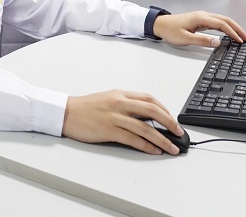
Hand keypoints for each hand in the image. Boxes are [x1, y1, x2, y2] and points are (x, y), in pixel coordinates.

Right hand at [62, 90, 184, 154]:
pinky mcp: (109, 130)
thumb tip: (145, 116)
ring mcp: (114, 117)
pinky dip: (146, 145)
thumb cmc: (86, 107)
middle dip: (169, 123)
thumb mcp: (108, 98)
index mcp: (121, 94)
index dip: (164, 109)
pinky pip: (133, 139)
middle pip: (152, 110)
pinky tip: (154, 150)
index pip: (149, 99)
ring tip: (172, 147)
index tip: (172, 120)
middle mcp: (120, 103)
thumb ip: (126, 104)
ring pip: (145, 127)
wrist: (66, 113)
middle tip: (179, 133)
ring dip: (162, 139)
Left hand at [152, 11, 245, 46]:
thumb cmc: (171, 30)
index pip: (222, 24)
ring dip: (233, 27)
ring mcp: (203, 16)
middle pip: (226, 20)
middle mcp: (204, 15)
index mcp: (201, 18)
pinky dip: (226, 27)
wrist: (160, 24)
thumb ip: (202, 40)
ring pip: (222, 20)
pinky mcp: (201, 20)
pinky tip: (229, 33)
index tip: (240, 41)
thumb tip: (218, 42)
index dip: (233, 33)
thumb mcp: (186, 38)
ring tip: (241, 36)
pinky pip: (217, 22)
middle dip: (237, 28)